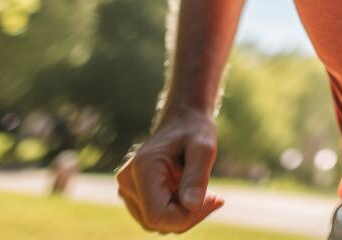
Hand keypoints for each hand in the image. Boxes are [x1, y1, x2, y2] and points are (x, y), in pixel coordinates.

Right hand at [116, 110, 224, 232]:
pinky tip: (187, 190)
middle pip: (157, 222)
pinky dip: (176, 210)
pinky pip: (155, 216)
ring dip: (182, 213)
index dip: (188, 217)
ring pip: (156, 223)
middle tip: (213, 195)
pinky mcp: (132, 194)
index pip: (158, 216)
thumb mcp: (204, 148)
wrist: (182, 119)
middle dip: (188, 215)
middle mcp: (127, 181)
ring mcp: (126, 189)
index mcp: (142, 169)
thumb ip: (197, 177)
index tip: (215, 199)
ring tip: (198, 187)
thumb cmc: (195, 130)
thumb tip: (191, 207)